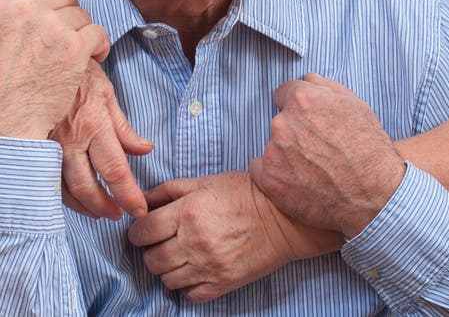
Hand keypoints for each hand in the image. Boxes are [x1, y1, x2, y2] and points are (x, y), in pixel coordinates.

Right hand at [0, 0, 108, 138]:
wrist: (7, 121)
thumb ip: (5, 16)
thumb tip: (17, 3)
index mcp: (1, 3)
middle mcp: (27, 9)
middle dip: (67, 9)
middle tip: (66, 29)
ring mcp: (52, 27)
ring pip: (82, 14)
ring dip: (82, 29)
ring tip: (76, 49)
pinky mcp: (75, 47)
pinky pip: (99, 32)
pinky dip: (100, 44)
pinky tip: (94, 56)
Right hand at [51, 59, 152, 219]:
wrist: (47, 63)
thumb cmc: (80, 76)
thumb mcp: (107, 95)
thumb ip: (124, 128)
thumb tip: (146, 149)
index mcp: (94, 126)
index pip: (115, 170)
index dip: (128, 195)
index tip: (139, 209)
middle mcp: (71, 140)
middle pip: (88, 187)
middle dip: (105, 207)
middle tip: (119, 215)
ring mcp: (51, 145)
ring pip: (65, 189)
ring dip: (84, 207)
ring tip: (100, 211)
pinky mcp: (38, 147)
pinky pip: (50, 178)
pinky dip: (64, 194)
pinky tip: (75, 199)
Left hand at [128, 171, 341, 301]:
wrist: (283, 217)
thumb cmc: (244, 193)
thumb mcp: (206, 181)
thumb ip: (170, 190)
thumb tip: (142, 200)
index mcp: (189, 212)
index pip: (143, 231)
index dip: (137, 231)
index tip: (142, 230)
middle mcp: (194, 241)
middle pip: (151, 259)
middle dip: (150, 250)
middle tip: (161, 242)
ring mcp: (208, 266)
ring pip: (166, 280)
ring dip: (167, 268)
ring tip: (179, 255)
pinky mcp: (222, 284)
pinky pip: (189, 295)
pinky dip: (186, 285)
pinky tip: (194, 270)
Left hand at [249, 73, 406, 238]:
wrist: (375, 194)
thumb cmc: (369, 148)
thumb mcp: (355, 104)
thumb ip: (324, 86)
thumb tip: (306, 79)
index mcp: (302, 99)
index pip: (284, 93)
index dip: (299, 107)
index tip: (308, 121)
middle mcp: (284, 123)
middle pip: (279, 121)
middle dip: (294, 131)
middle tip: (316, 148)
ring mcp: (274, 152)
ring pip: (272, 146)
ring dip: (285, 154)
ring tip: (312, 168)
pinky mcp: (270, 181)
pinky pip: (259, 170)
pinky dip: (275, 175)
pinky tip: (297, 181)